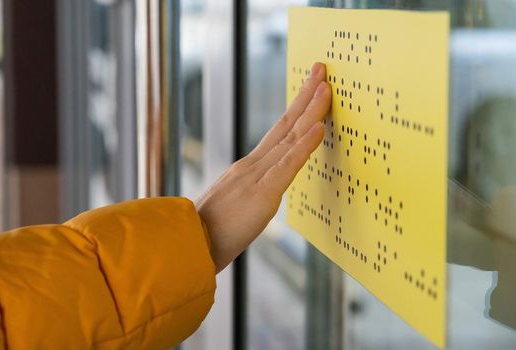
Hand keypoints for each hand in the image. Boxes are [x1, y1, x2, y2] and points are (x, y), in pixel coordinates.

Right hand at [196, 62, 330, 272]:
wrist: (188, 247)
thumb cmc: (209, 233)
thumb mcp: (234, 207)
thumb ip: (249, 193)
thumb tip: (262, 191)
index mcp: (247, 168)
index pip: (278, 132)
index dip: (296, 108)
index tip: (310, 88)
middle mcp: (252, 165)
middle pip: (285, 125)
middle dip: (306, 96)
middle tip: (321, 69)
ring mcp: (256, 177)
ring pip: (289, 138)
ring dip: (311, 111)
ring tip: (327, 88)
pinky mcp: (262, 194)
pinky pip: (287, 166)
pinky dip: (305, 145)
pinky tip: (319, 128)